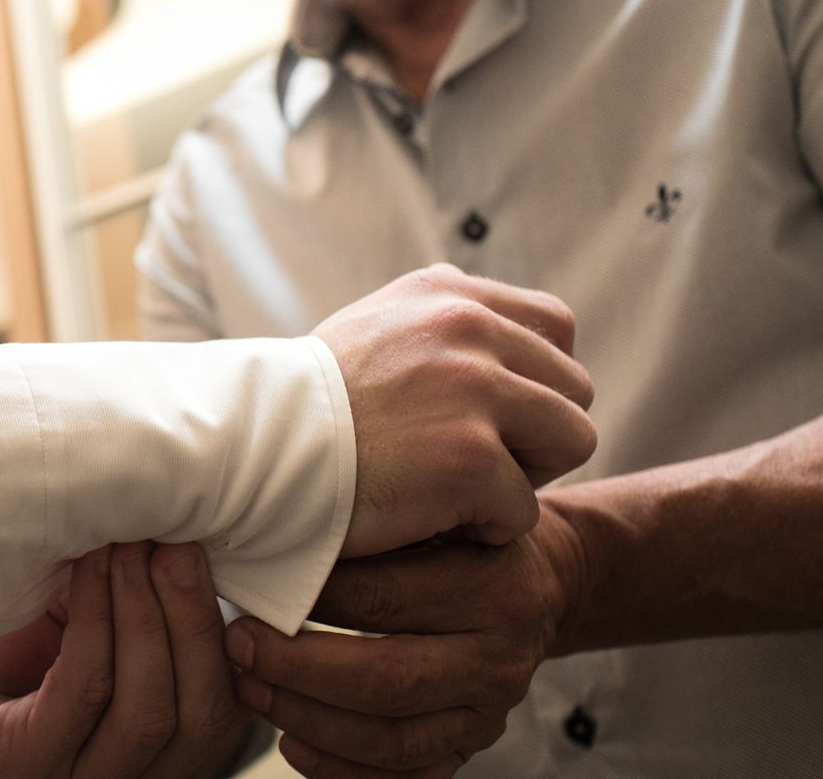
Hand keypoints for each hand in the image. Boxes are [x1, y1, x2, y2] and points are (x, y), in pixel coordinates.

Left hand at [0, 542, 255, 777]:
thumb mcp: (79, 618)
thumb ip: (129, 594)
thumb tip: (178, 517)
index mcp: (152, 747)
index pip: (225, 707)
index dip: (227, 632)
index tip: (208, 547)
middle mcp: (124, 776)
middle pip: (203, 717)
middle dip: (195, 618)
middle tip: (176, 540)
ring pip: (148, 711)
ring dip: (146, 614)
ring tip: (130, 545)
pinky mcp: (22, 767)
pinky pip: (82, 693)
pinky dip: (95, 623)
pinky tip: (87, 569)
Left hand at [225, 504, 585, 775]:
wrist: (538, 586)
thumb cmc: (465, 539)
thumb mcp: (442, 510)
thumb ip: (381, 524)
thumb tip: (279, 527)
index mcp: (493, 586)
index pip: (383, 598)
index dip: (309, 597)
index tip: (253, 588)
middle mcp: (498, 655)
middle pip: (386, 677)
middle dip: (298, 668)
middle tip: (241, 646)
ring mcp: (489, 709)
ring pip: (391, 736)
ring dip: (308, 718)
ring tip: (253, 692)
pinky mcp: (473, 745)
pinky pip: (405, 774)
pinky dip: (342, 767)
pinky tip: (294, 741)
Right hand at [316, 264, 594, 554]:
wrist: (247, 450)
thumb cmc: (304, 410)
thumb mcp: (376, 332)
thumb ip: (442, 331)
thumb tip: (509, 351)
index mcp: (446, 294)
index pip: (556, 326)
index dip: (538, 381)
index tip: (494, 416)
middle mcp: (467, 327)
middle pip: (574, 387)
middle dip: (535, 433)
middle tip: (472, 462)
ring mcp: (473, 390)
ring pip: (572, 440)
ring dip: (525, 477)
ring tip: (459, 490)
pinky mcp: (472, 459)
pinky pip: (525, 510)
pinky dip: (483, 530)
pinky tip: (428, 519)